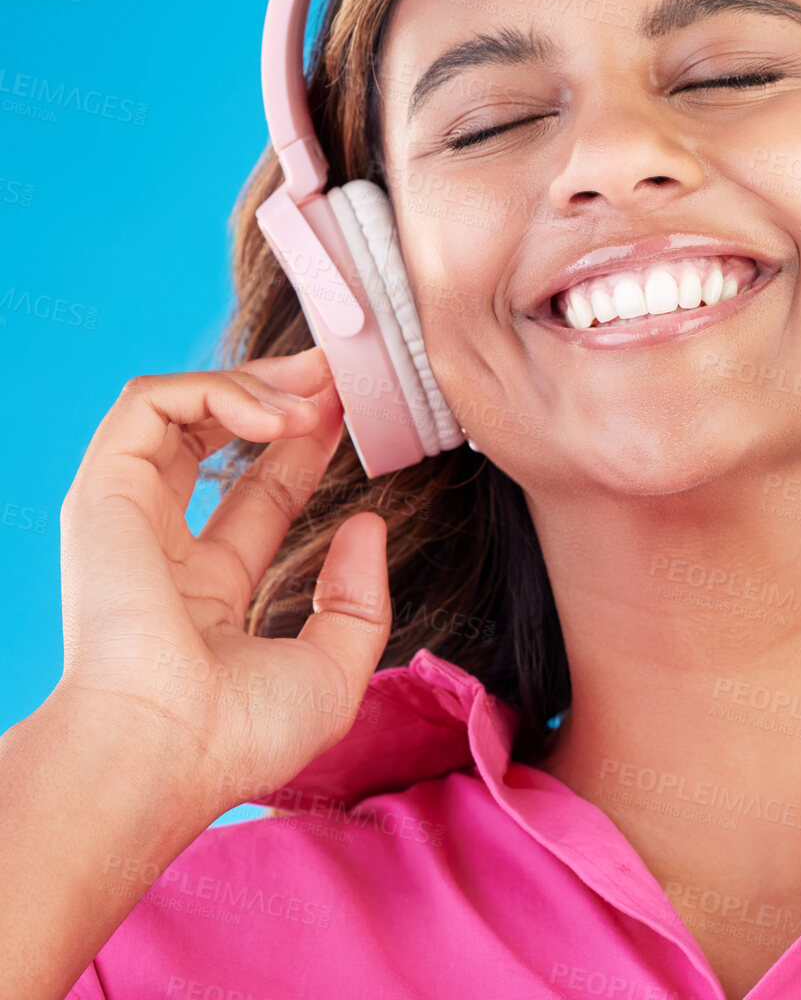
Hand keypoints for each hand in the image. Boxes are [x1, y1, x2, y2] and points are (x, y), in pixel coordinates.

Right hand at [54, 347, 391, 825]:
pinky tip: (276, 416)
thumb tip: (368, 524)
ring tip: (317, 393)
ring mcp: (129, 516)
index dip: (309, 447)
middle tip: (342, 375)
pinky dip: (216, 388)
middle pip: (220, 439)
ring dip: (257, 383)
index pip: (262, 493)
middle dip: (284, 394)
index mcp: (207, 591)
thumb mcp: (333, 669)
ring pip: (182, 407)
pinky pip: (150, 404)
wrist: (162, 753)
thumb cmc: (237, 735)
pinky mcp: (105, 491)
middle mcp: (162, 547)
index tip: (354, 415)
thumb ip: (359, 599)